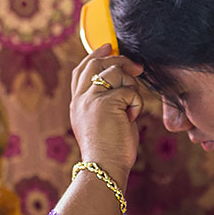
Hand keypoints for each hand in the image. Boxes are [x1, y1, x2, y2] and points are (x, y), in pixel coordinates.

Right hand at [70, 44, 143, 184]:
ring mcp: (91, 99)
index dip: (95, 55)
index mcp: (77, 103)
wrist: (104, 167)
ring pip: (116, 73)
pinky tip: (132, 118)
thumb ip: (108, 102)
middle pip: (98, 64)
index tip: (108, 47)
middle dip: (119, 61)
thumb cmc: (110, 151)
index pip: (82, 70)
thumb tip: (125, 85)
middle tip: (136, 67)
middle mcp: (81, 98)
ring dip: (131, 89)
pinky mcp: (106, 102)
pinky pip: (129, 91)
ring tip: (130, 110)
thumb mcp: (103, 122)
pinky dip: (136, 104)